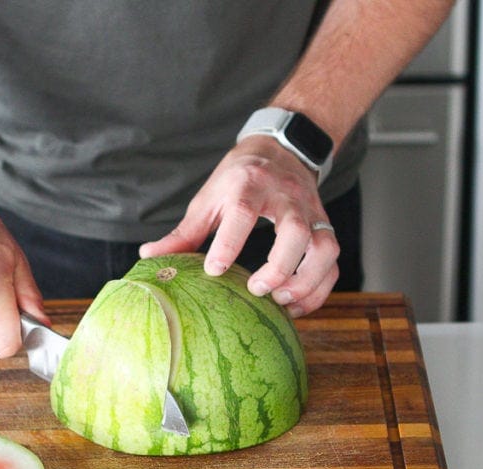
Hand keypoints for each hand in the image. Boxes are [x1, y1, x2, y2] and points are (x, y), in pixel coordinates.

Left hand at [139, 135, 339, 316]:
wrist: (282, 151)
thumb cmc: (239, 178)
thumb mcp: (208, 198)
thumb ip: (185, 232)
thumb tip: (150, 257)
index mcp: (249, 185)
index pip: (244, 212)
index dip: (230, 243)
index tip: (215, 271)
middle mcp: (285, 197)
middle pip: (296, 231)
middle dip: (279, 266)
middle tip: (257, 290)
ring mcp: (310, 211)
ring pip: (323, 247)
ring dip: (305, 280)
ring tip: (281, 301)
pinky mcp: (324, 226)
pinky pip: (332, 261)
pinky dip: (319, 287)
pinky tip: (296, 305)